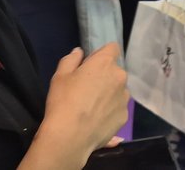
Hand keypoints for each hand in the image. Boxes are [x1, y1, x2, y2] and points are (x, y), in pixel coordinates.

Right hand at [36, 45, 129, 164]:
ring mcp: (124, 98)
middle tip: (87, 89)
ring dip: (109, 94)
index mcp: (105, 63)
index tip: (90, 65)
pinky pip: (118, 108)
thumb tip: (79, 52)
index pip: (112, 48)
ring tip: (92, 108)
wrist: (70, 137)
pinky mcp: (124, 116)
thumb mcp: (60, 76)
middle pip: (115, 71)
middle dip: (104, 76)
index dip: (101, 55)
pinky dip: (110, 111)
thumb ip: (71, 59)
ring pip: (118, 90)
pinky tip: (96, 120)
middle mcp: (120, 78)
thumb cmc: (63, 101)